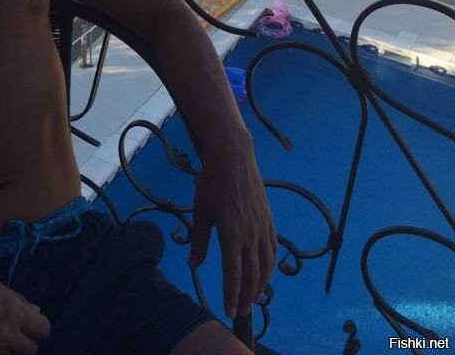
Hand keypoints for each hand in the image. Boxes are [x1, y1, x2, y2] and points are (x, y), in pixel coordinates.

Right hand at [0, 260, 50, 354]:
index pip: (43, 329)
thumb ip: (17, 301)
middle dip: (23, 342)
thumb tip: (35, 311)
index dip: (37, 327)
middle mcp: (6, 332)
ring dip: (8, 352)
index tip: (28, 325)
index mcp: (14, 309)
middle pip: (31, 350)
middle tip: (12, 334)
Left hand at [188, 138, 276, 319]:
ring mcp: (262, 227)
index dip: (232, 294)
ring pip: (266, 265)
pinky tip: (265, 273)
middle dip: (247, 296)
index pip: (233, 273)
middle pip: (252, 274)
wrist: (234, 157)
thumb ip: (199, 239)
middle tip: (241, 311)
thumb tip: (194, 263)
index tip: (229, 309)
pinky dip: (270, 266)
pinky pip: (273, 249)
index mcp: (231, 233)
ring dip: (261, 285)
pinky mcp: (269, 220)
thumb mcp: (200, 210)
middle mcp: (250, 234)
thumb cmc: (212, 181)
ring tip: (253, 298)